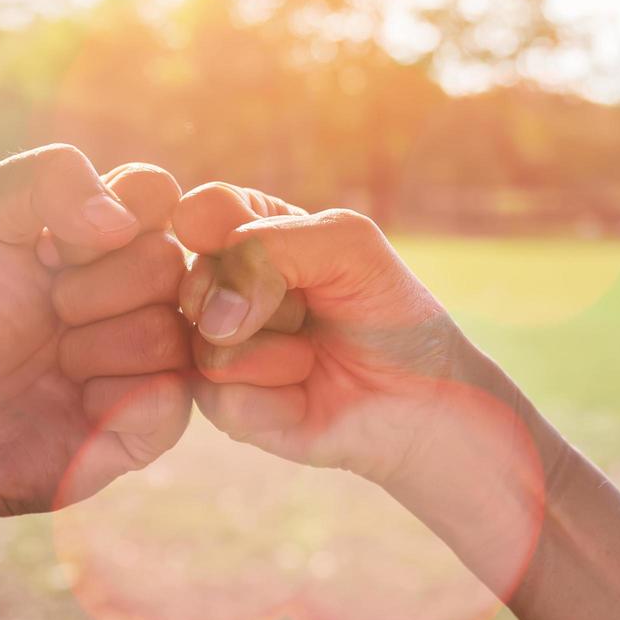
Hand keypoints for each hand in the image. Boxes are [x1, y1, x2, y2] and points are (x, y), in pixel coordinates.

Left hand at [0, 145, 191, 526]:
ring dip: (90, 350)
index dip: (102, 221)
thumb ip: (49, 176)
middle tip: (48, 313)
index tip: (49, 250)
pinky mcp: (157, 422)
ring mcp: (159, 356)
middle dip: (87, 292)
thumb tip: (123, 219)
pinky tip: (75, 404)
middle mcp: (149, 289)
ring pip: (168, 334)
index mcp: (115, 231)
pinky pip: (167, 399)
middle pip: (167, 264)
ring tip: (55, 362)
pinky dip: (105, 401)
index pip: (156, 193)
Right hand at [173, 183, 556, 592]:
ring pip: (208, 343)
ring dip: (281, 352)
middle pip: (197, 281)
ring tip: (312, 355)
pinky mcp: (220, 406)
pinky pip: (224, 397)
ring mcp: (211, 348)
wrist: (422, 399)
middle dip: (273, 299)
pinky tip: (305, 396)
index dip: (234, 237)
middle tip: (313, 312)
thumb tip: (209, 320)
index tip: (295, 258)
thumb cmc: (389, 312)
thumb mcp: (347, 243)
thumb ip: (267, 248)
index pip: (198, 212)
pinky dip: (280, 398)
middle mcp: (216, 288)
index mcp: (242, 232)